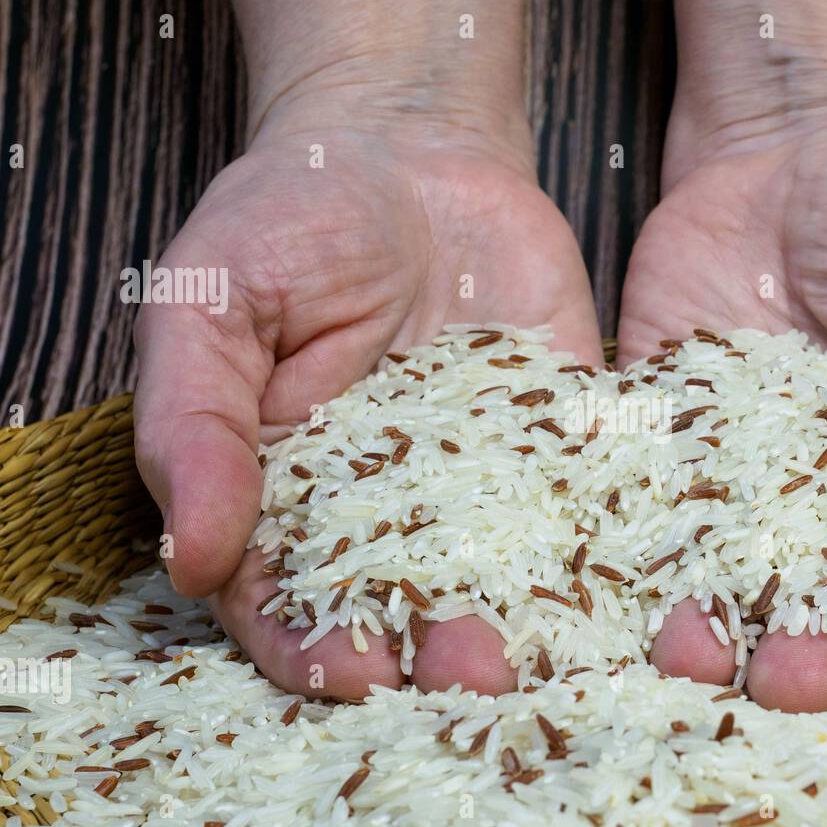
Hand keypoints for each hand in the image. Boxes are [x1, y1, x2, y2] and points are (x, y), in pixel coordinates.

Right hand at [135, 0, 599, 699]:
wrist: (412, 151)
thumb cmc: (289, 220)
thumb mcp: (210, 304)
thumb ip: (194, 424)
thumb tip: (191, 558)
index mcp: (289, 499)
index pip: (289, 601)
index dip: (310, 645)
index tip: (346, 671)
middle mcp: (390, 513)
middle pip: (407, 609)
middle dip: (433, 655)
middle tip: (470, 674)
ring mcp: (486, 485)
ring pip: (504, 577)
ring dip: (524, 622)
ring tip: (541, 651)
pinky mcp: (566, 445)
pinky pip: (590, 502)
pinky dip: (612, 544)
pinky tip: (635, 581)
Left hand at [619, 0, 826, 710]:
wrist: (797, 143)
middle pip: (823, 597)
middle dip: (806, 647)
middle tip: (781, 680)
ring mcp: (740, 477)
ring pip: (723, 570)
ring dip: (709, 622)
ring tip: (688, 655)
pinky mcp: (661, 440)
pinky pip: (639, 503)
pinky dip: (623, 546)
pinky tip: (605, 586)